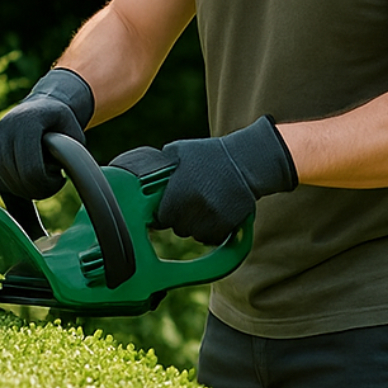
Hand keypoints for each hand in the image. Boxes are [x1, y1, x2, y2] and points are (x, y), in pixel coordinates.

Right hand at [0, 68, 93, 199]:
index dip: (49, 185)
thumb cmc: (61, 123)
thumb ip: (73, 155)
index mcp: (26, 123)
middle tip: (54, 182)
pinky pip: (0, 183)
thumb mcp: (75, 133)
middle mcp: (4, 131)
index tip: (61, 178)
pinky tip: (31, 179)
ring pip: (7, 185)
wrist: (39, 107)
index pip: (32, 171)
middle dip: (40, 190)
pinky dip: (16, 189)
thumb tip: (60, 178)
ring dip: (28, 191)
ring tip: (43, 177)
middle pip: (19, 181)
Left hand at [110, 116, 297, 245]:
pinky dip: (212, 230)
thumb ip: (160, 165)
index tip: (169, 206)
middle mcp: (193, 207)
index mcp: (178, 191)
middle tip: (190, 203)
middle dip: (180, 219)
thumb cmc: (211, 154)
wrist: (248, 161)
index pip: (161, 217)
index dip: (164, 213)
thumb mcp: (180, 150)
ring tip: (204, 205)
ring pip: (194, 234)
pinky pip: (211, 238)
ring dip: (196, 225)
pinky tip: (216, 213)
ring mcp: (211, 218)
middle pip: (177, 228)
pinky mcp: (226, 225)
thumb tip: (138, 176)